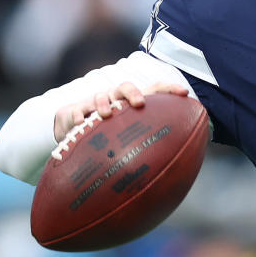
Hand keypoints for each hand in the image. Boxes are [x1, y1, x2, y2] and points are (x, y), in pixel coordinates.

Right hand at [53, 81, 188, 141]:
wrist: (71, 129)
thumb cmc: (106, 133)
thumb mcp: (126, 136)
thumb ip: (146, 145)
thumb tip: (172, 169)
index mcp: (130, 103)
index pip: (152, 89)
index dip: (169, 89)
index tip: (184, 93)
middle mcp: (114, 99)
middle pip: (125, 87)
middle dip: (133, 93)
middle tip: (139, 104)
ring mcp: (93, 104)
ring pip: (100, 96)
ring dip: (104, 103)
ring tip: (106, 114)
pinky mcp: (75, 111)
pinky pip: (76, 111)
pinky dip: (78, 116)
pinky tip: (80, 123)